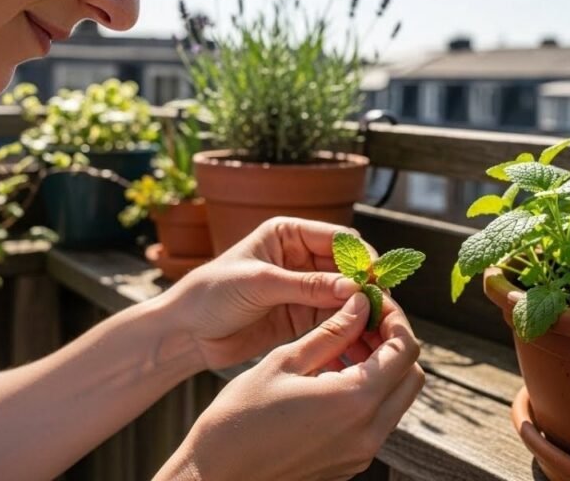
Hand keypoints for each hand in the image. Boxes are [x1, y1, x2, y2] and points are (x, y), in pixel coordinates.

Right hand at [156, 291, 424, 480]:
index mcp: (355, 401)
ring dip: (381, 368)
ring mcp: (361, 452)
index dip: (395, 319)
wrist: (216, 476)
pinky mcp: (350, 463)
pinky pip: (377, 421)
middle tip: (361, 321)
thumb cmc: (239, 419)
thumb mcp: (284, 362)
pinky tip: (333, 375)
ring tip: (343, 345)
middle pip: (411, 376)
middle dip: (393, 343)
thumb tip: (360, 304)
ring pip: (396, 399)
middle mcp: (368, 432)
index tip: (373, 303)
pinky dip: (368, 393)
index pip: (405, 350)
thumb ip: (331, 332)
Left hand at [161, 217, 371, 370]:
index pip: (338, 239)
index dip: (361, 258)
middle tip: (383, 305)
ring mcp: (304, 288)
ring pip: (346, 294)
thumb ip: (308, 285)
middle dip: (367, 284)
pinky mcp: (303, 316)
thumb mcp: (260, 283)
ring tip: (377, 324)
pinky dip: (350, 325)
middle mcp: (301, 257)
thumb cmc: (212, 294)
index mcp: (289, 233)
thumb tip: (355, 288)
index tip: (376, 279)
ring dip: (362, 307)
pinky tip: (362, 336)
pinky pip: (334, 317)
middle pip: (349, 267)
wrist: (186, 333)